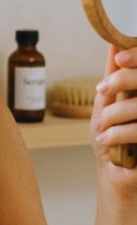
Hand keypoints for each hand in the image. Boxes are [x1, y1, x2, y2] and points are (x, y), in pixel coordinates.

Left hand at [92, 44, 136, 197]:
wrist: (118, 179)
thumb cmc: (115, 141)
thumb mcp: (109, 105)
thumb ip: (115, 76)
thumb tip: (114, 45)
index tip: (120, 58)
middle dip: (122, 80)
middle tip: (103, 90)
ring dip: (115, 113)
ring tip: (102, 126)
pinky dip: (118, 133)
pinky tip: (106, 139)